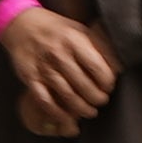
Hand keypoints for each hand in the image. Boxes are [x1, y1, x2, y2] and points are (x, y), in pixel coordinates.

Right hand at [0, 2, 116, 130]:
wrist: (23, 25)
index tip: (109, 87)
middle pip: (83, 85)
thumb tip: (118, 66)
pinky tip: (67, 118)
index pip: (97, 67)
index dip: (107, 82)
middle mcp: (59, 54)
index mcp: (74, 41)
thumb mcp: (79, 30)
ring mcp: (44, 68)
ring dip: (81, 109)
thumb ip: (97, 46)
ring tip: (90, 111)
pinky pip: (46, 101)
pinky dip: (58, 113)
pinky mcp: (30, 78)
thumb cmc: (58, 29)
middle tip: (101, 101)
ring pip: (67, 96)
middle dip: (96, 98)